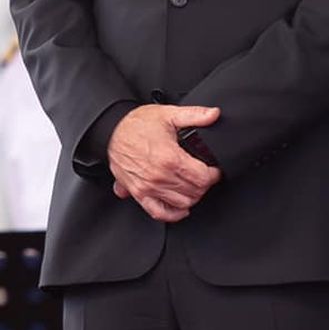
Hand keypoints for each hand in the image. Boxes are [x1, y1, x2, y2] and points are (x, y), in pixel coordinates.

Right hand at [108, 104, 221, 222]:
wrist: (112, 132)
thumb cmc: (138, 124)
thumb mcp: (169, 114)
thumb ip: (195, 115)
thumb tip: (214, 114)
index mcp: (170, 158)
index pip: (202, 177)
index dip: (213, 175)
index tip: (215, 170)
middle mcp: (159, 176)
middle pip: (193, 192)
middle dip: (205, 185)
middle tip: (207, 176)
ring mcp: (148, 188)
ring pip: (180, 203)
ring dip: (192, 197)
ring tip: (195, 187)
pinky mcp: (138, 194)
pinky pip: (158, 212)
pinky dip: (172, 215)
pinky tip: (181, 209)